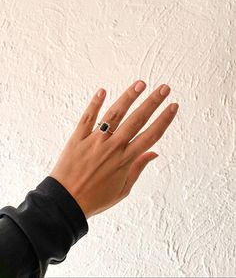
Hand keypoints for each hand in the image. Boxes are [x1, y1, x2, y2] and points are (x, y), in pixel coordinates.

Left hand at [49, 80, 178, 218]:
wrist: (66, 202)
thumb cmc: (95, 198)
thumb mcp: (123, 189)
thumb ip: (138, 168)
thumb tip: (154, 154)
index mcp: (125, 160)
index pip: (151, 135)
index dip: (164, 120)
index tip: (173, 107)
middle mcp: (113, 147)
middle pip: (137, 120)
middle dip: (153, 102)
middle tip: (164, 88)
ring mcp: (95, 140)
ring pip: (114, 114)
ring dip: (128, 97)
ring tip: (140, 84)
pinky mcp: (78, 138)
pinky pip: (87, 117)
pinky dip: (95, 104)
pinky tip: (102, 91)